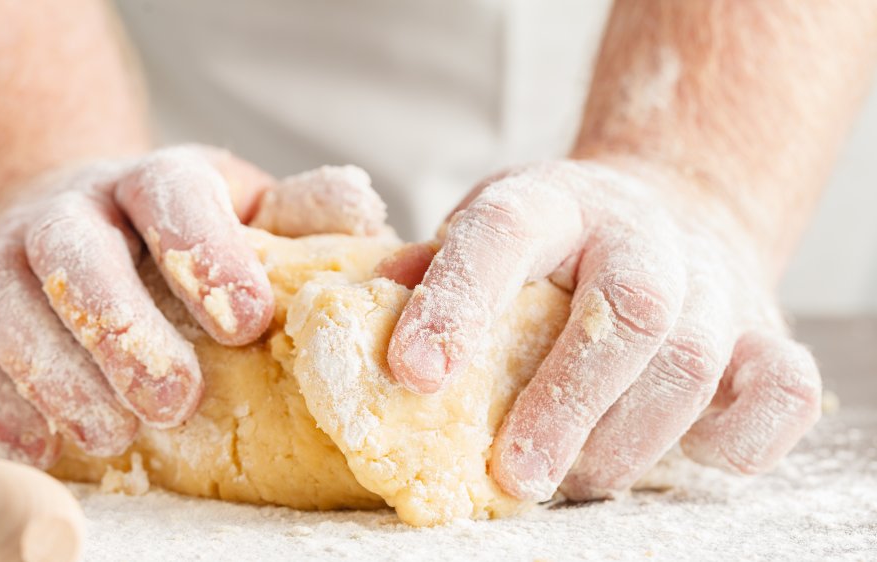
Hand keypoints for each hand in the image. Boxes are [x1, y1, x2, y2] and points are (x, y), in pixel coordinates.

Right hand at [0, 145, 386, 467]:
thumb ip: (303, 216)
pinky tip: (41, 444)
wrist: (82, 227)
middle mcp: (71, 209)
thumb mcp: (251, 216)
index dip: (206, 255)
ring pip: (3, 301)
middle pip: (76, 252)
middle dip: (122, 330)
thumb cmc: (182, 238)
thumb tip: (364, 211)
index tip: (249, 323)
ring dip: (55, 375)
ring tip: (114, 437)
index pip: (170, 194)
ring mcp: (3, 254)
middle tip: (174, 401)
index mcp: (153, 181)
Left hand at [384, 160, 821, 500]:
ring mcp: (713, 282)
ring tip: (568, 481)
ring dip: (624, 442)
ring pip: (689, 368)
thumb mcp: (488, 231)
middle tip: (512, 476)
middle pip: (628, 312)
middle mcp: (641, 234)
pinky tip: (684, 456)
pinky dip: (738, 439)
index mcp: (555, 203)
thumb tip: (368, 319)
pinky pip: (779, 392)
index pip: (505, 234)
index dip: (459, 302)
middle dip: (565, 403)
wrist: (664, 211)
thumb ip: (434, 271)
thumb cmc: (555, 242)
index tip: (413, 374)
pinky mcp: (765, 333)